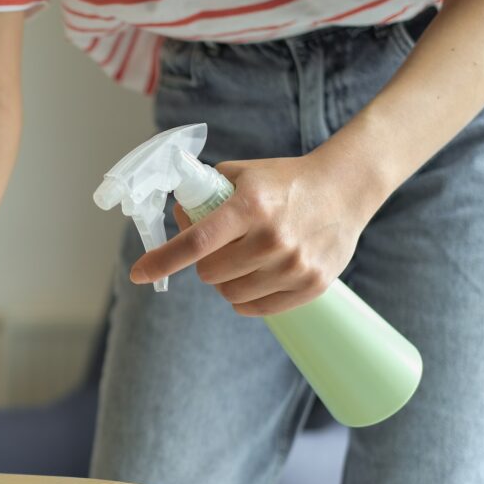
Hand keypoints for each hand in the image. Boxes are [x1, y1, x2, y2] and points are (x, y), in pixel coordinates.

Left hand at [130, 154, 378, 315]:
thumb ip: (205, 194)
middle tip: (220, 249)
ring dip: (226, 282)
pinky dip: (246, 298)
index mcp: (251, 206)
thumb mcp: (242, 175)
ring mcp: (295, 264)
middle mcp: (272, 237)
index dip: (163, 260)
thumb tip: (177, 220)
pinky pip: (257, 308)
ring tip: (242, 260)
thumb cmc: (284, 181)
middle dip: (205, 264)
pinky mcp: (312, 285)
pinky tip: (255, 277)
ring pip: (231, 294)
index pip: (197, 242)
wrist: (345, 188)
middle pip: (210, 274)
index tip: (139, 273)